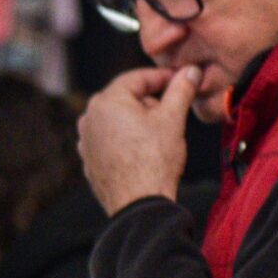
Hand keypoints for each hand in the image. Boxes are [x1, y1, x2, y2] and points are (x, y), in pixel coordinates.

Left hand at [79, 66, 197, 213]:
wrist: (139, 206)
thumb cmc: (154, 161)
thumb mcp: (173, 119)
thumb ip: (181, 90)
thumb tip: (190, 71)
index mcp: (107, 100)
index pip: (138, 78)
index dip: (162, 78)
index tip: (180, 81)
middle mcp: (90, 117)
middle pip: (126, 100)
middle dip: (150, 103)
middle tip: (172, 114)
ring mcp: (86, 141)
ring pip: (118, 121)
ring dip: (138, 123)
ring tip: (159, 137)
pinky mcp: (89, 162)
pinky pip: (111, 143)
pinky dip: (126, 142)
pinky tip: (143, 154)